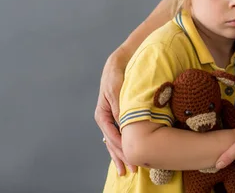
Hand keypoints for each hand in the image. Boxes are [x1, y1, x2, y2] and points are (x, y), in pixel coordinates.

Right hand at [94, 46, 136, 175]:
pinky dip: (124, 145)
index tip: (131, 158)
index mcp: (102, 115)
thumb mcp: (117, 92)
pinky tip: (128, 155)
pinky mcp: (119, 117)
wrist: (119, 64)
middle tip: (131, 170)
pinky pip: (120, 135)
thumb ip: (119, 109)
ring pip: (115, 142)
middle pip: (112, 143)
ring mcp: (111, 120)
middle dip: (121, 157)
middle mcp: (105, 119)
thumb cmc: (116, 76)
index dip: (121, 149)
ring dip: (121, 155)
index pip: (112, 137)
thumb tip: (124, 126)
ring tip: (127, 170)